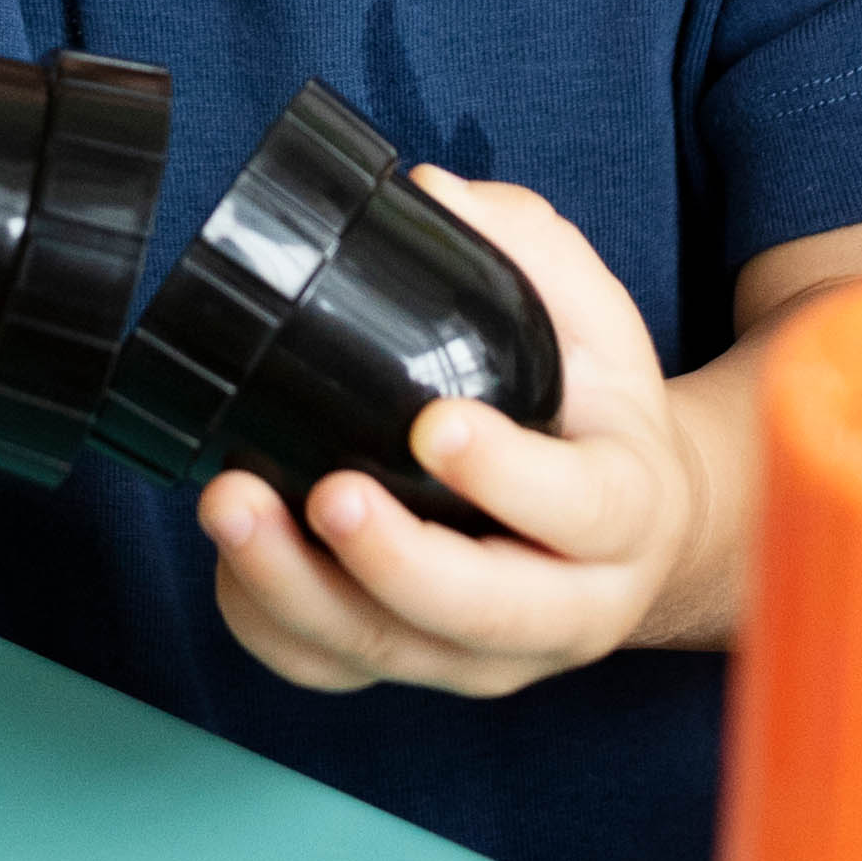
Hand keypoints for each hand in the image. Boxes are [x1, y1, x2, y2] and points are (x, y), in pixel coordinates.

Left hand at [199, 171, 696, 696]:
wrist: (619, 524)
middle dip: (396, 563)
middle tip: (327, 493)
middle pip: (483, 616)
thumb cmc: (595, 408)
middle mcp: (568, 607)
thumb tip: (427, 193)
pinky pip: (329, 667)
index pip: (582, 509)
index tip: (439, 427)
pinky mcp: (415, 666)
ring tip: (233, 504)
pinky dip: (268, 618)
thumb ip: (526, 247)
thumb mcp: (595, 315)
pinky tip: (232, 549)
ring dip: (300, 589)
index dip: (510, 478)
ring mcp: (486, 655)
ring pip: (391, 650)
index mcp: (628, 512)